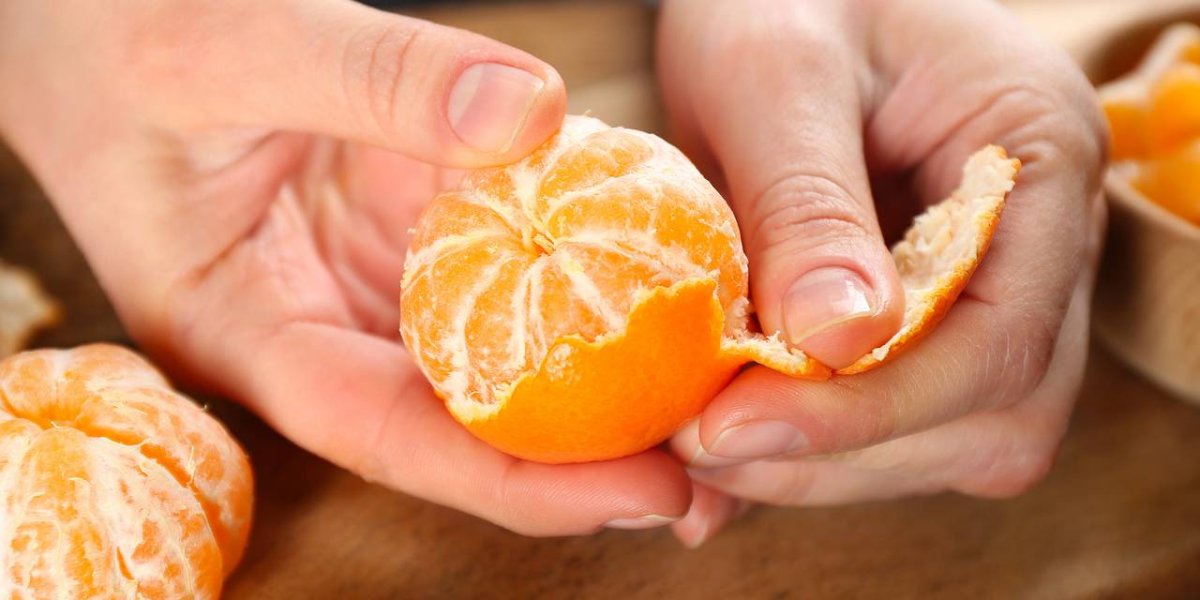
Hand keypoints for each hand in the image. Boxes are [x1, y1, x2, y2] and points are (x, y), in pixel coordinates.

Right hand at [0, 0, 692, 533]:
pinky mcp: (410, 225)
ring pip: (495, 356)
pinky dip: (583, 280)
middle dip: (580, 460)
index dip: (509, 479)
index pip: (385, 431)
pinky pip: (509, 264)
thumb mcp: (225, 42)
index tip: (631, 493)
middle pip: (459, 421)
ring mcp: (372, 279)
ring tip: (709, 400)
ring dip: (598, 383)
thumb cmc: (121, 33)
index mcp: (246, 328)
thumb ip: (371, 76)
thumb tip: (532, 118)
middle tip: (708, 470)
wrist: (105, 11)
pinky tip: (661, 287)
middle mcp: (320, 324)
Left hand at [656, 0, 1106, 545]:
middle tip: (703, 449)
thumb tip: (834, 348)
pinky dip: (808, 449)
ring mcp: (993, 284)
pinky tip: (725, 451)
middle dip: (843, 450)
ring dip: (822, 464)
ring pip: (948, 436)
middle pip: (989, 412)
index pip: (1001, 339)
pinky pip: (893, 416)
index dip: (874, 409)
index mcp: (1039, 156)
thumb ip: (808, 204)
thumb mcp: (777, 74)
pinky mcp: (929, 315)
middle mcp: (1040, 240)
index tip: (737, 428)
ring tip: (698, 452)